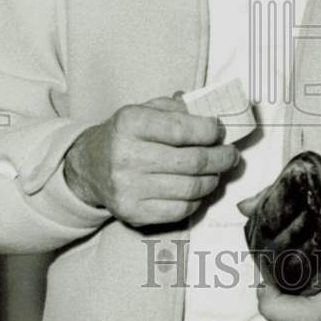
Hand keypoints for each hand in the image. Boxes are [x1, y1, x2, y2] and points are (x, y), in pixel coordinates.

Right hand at [64, 96, 239, 226]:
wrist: (89, 166)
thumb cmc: (126, 134)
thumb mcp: (144, 109)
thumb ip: (177, 107)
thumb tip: (211, 113)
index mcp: (130, 124)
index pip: (182, 129)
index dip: (210, 131)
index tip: (220, 131)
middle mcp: (127, 157)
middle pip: (192, 162)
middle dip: (221, 157)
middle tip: (231, 154)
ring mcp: (129, 188)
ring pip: (190, 188)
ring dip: (213, 180)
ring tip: (217, 171)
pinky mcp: (133, 213)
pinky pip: (180, 210)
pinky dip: (197, 199)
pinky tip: (199, 188)